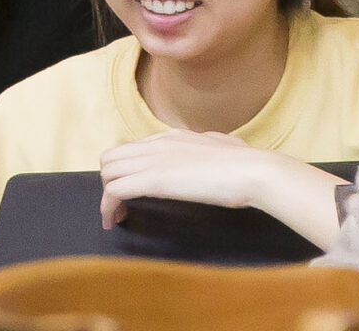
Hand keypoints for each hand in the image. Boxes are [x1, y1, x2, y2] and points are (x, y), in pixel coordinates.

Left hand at [98, 130, 321, 228]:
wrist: (252, 170)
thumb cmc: (246, 163)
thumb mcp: (224, 146)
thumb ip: (211, 147)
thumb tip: (216, 148)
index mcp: (172, 137)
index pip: (133, 148)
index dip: (127, 170)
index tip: (132, 191)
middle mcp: (157, 144)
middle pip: (111, 157)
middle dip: (109, 182)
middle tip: (120, 207)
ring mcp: (153, 160)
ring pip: (107, 172)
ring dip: (106, 197)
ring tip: (116, 217)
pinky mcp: (152, 180)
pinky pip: (114, 190)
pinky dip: (108, 207)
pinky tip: (115, 221)